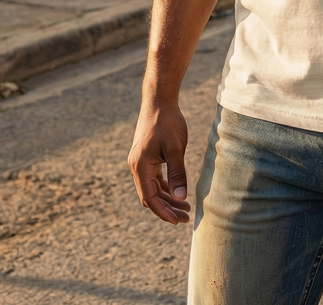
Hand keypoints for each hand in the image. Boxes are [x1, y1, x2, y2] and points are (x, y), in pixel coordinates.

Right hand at [128, 102, 190, 224]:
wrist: (159, 101)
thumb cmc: (168, 122)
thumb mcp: (176, 149)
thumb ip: (177, 174)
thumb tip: (180, 198)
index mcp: (140, 166)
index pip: (150, 198)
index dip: (164, 212)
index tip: (179, 221)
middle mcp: (137, 166)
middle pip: (150, 196)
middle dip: (167, 209)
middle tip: (186, 218)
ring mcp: (141, 161)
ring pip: (153, 188)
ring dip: (167, 199)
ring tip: (186, 208)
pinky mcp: (147, 156)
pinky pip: (154, 178)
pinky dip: (165, 187)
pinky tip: (178, 192)